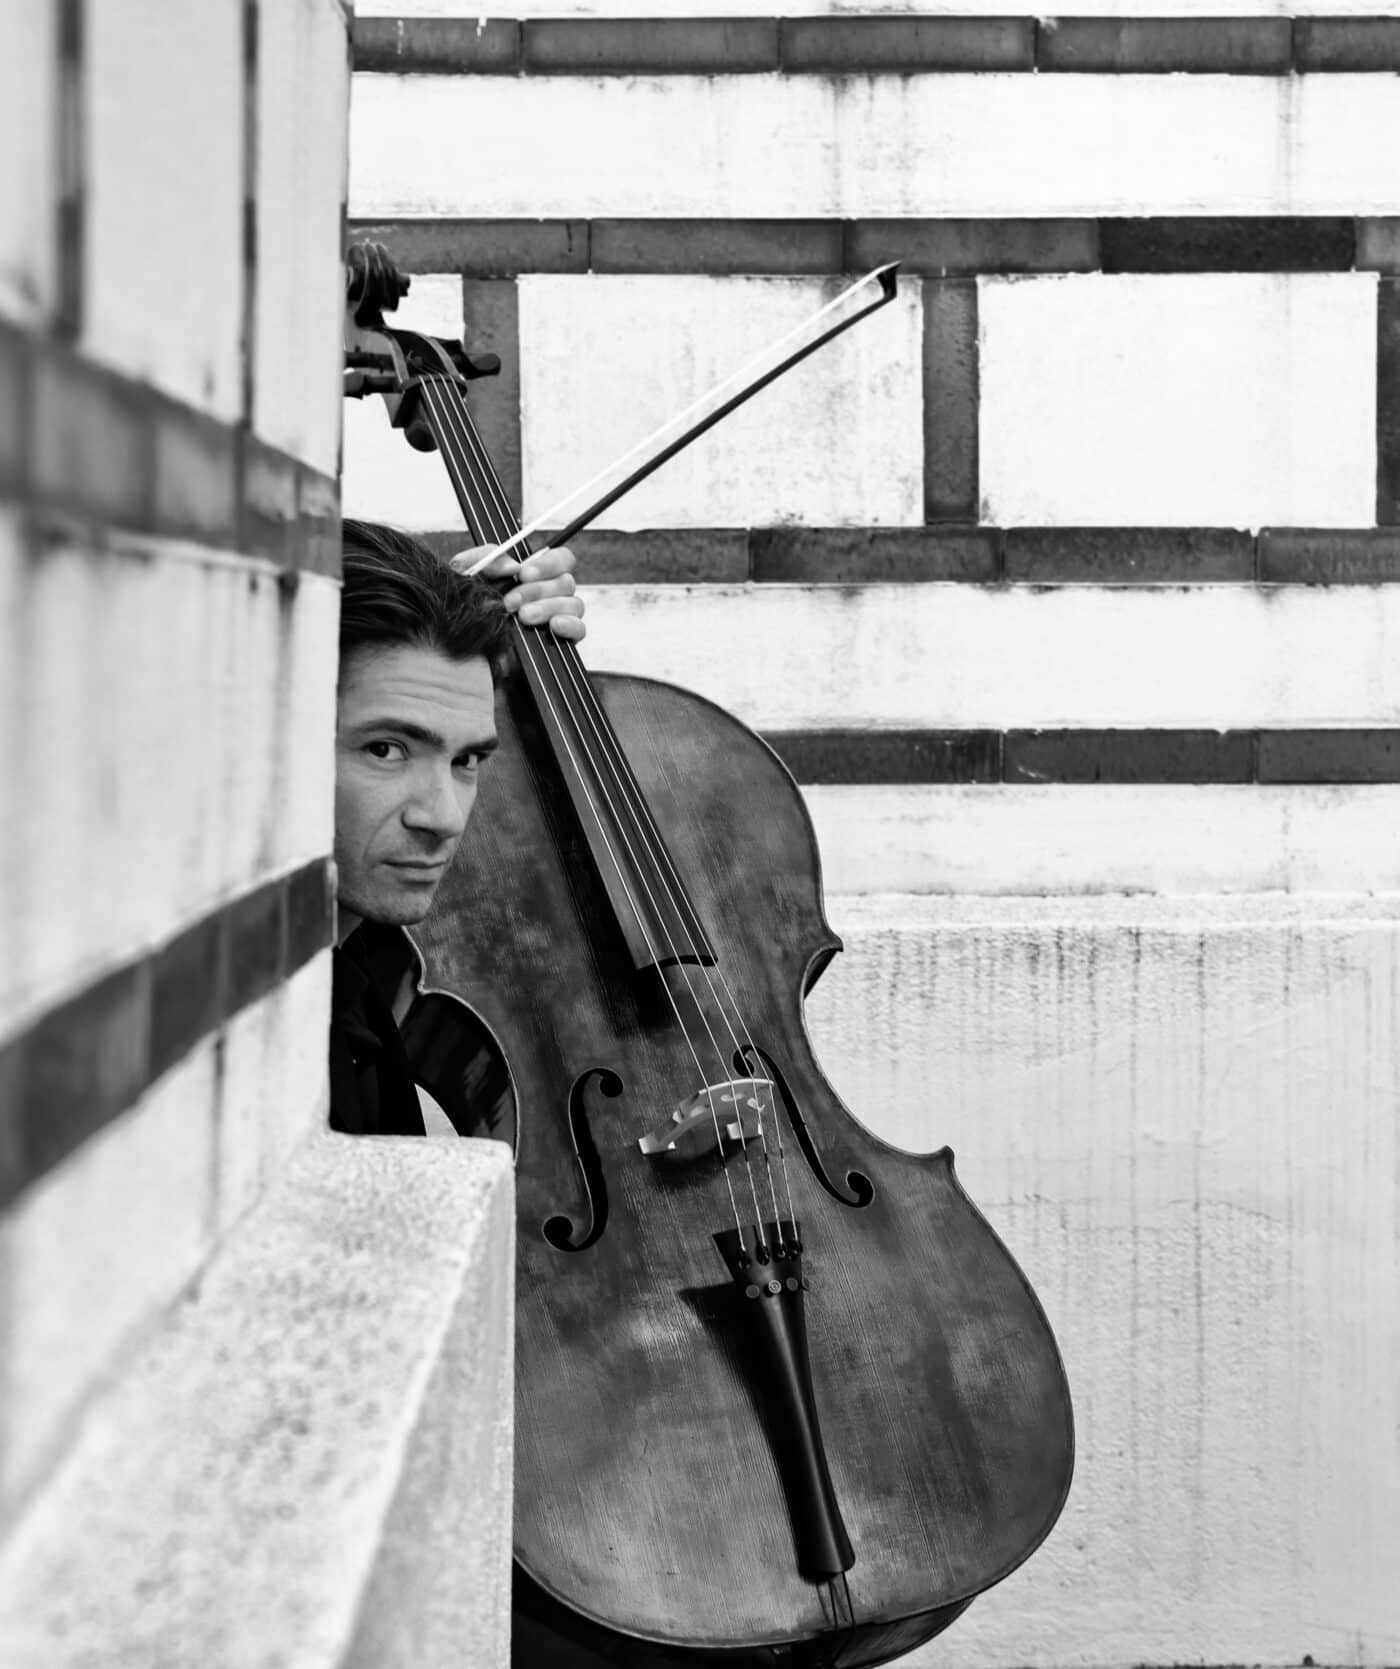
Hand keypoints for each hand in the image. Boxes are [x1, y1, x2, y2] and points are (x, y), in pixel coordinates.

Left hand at [450, 544, 585, 642]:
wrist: (468, 648)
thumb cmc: (469, 609)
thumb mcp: (466, 576)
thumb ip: (484, 559)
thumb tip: (512, 565)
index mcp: (536, 575)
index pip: (561, 559)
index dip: (548, 563)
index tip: (524, 574)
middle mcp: (552, 594)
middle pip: (566, 582)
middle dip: (537, 591)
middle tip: (511, 602)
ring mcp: (559, 617)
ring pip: (574, 603)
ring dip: (548, 607)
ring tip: (523, 617)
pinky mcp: (561, 641)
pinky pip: (580, 629)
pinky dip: (570, 625)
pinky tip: (553, 625)